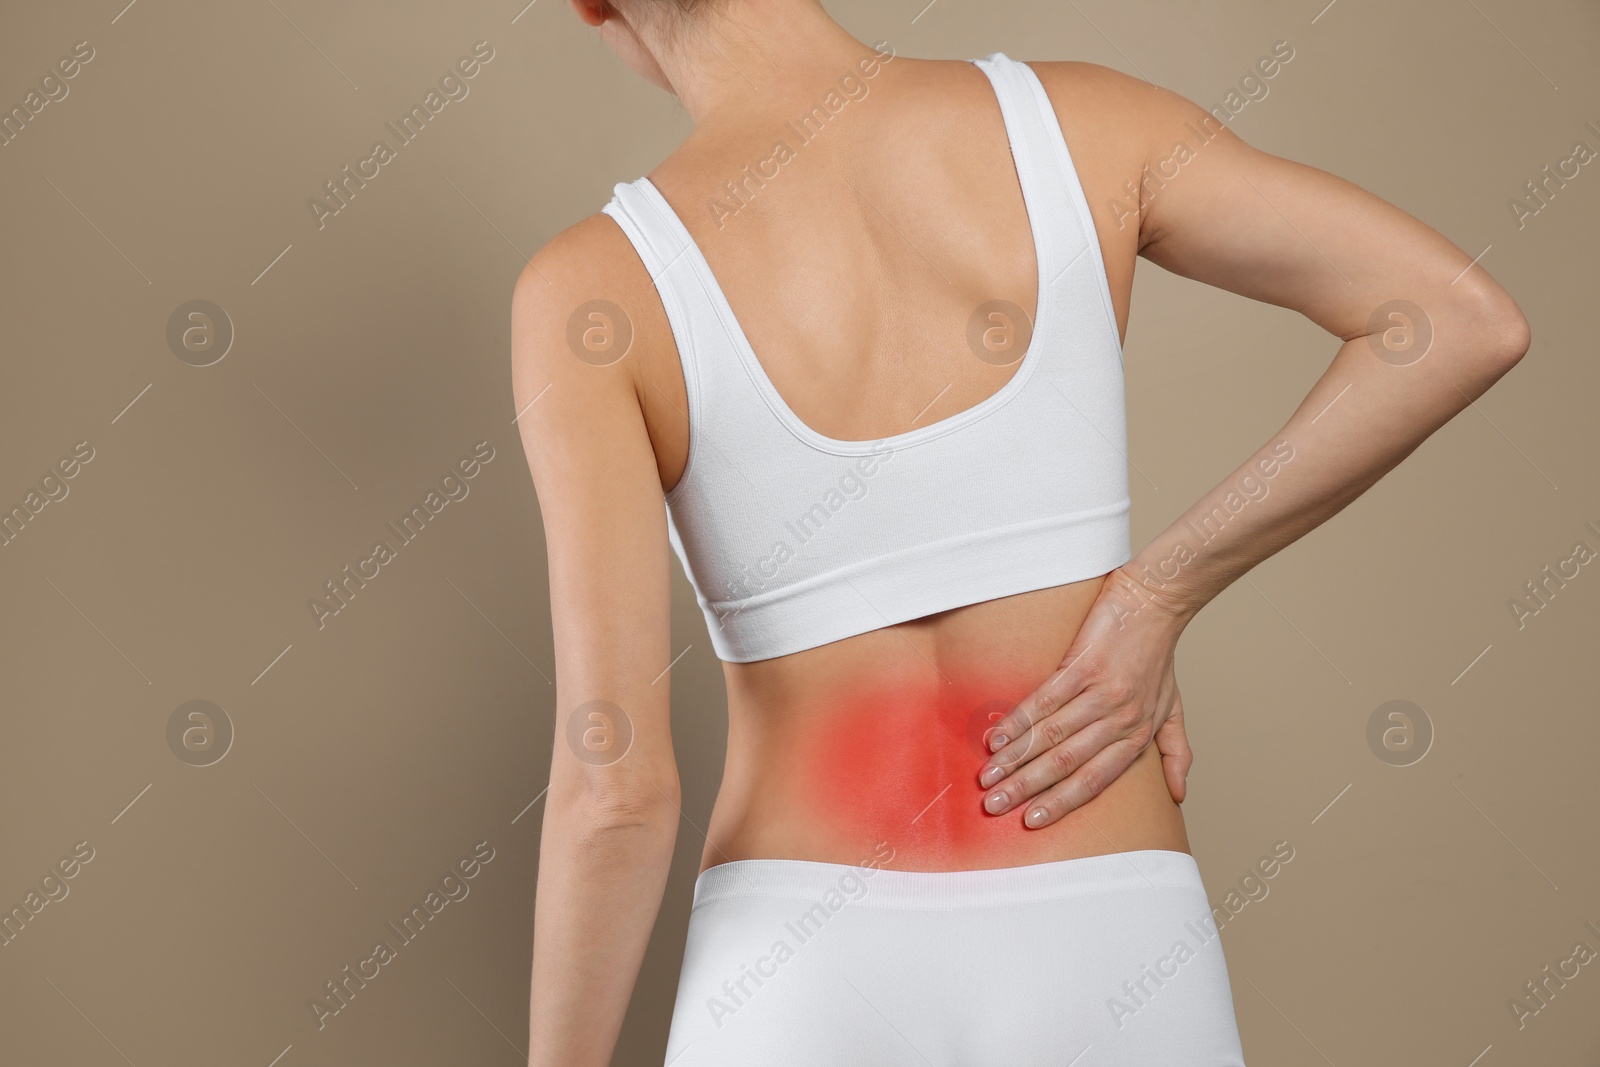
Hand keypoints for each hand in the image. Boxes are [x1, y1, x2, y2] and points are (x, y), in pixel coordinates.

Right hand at [976, 566, 1194, 827]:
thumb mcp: (1173, 709)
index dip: (1061, 802)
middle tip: (994, 805)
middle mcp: (1120, 719)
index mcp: (1138, 736)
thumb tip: (1179, 796)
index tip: (1031, 821)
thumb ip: (1176, 752)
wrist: (1154, 603)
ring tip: (987, 775)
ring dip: (1015, 758)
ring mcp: (1102, 691)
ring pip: (1052, 735)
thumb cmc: (1158, 656)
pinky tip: (997, 737)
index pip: (1095, 780)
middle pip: (1066, 763)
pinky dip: (1019, 721)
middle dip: (1027, 788)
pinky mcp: (1084, 664)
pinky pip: (1046, 699)